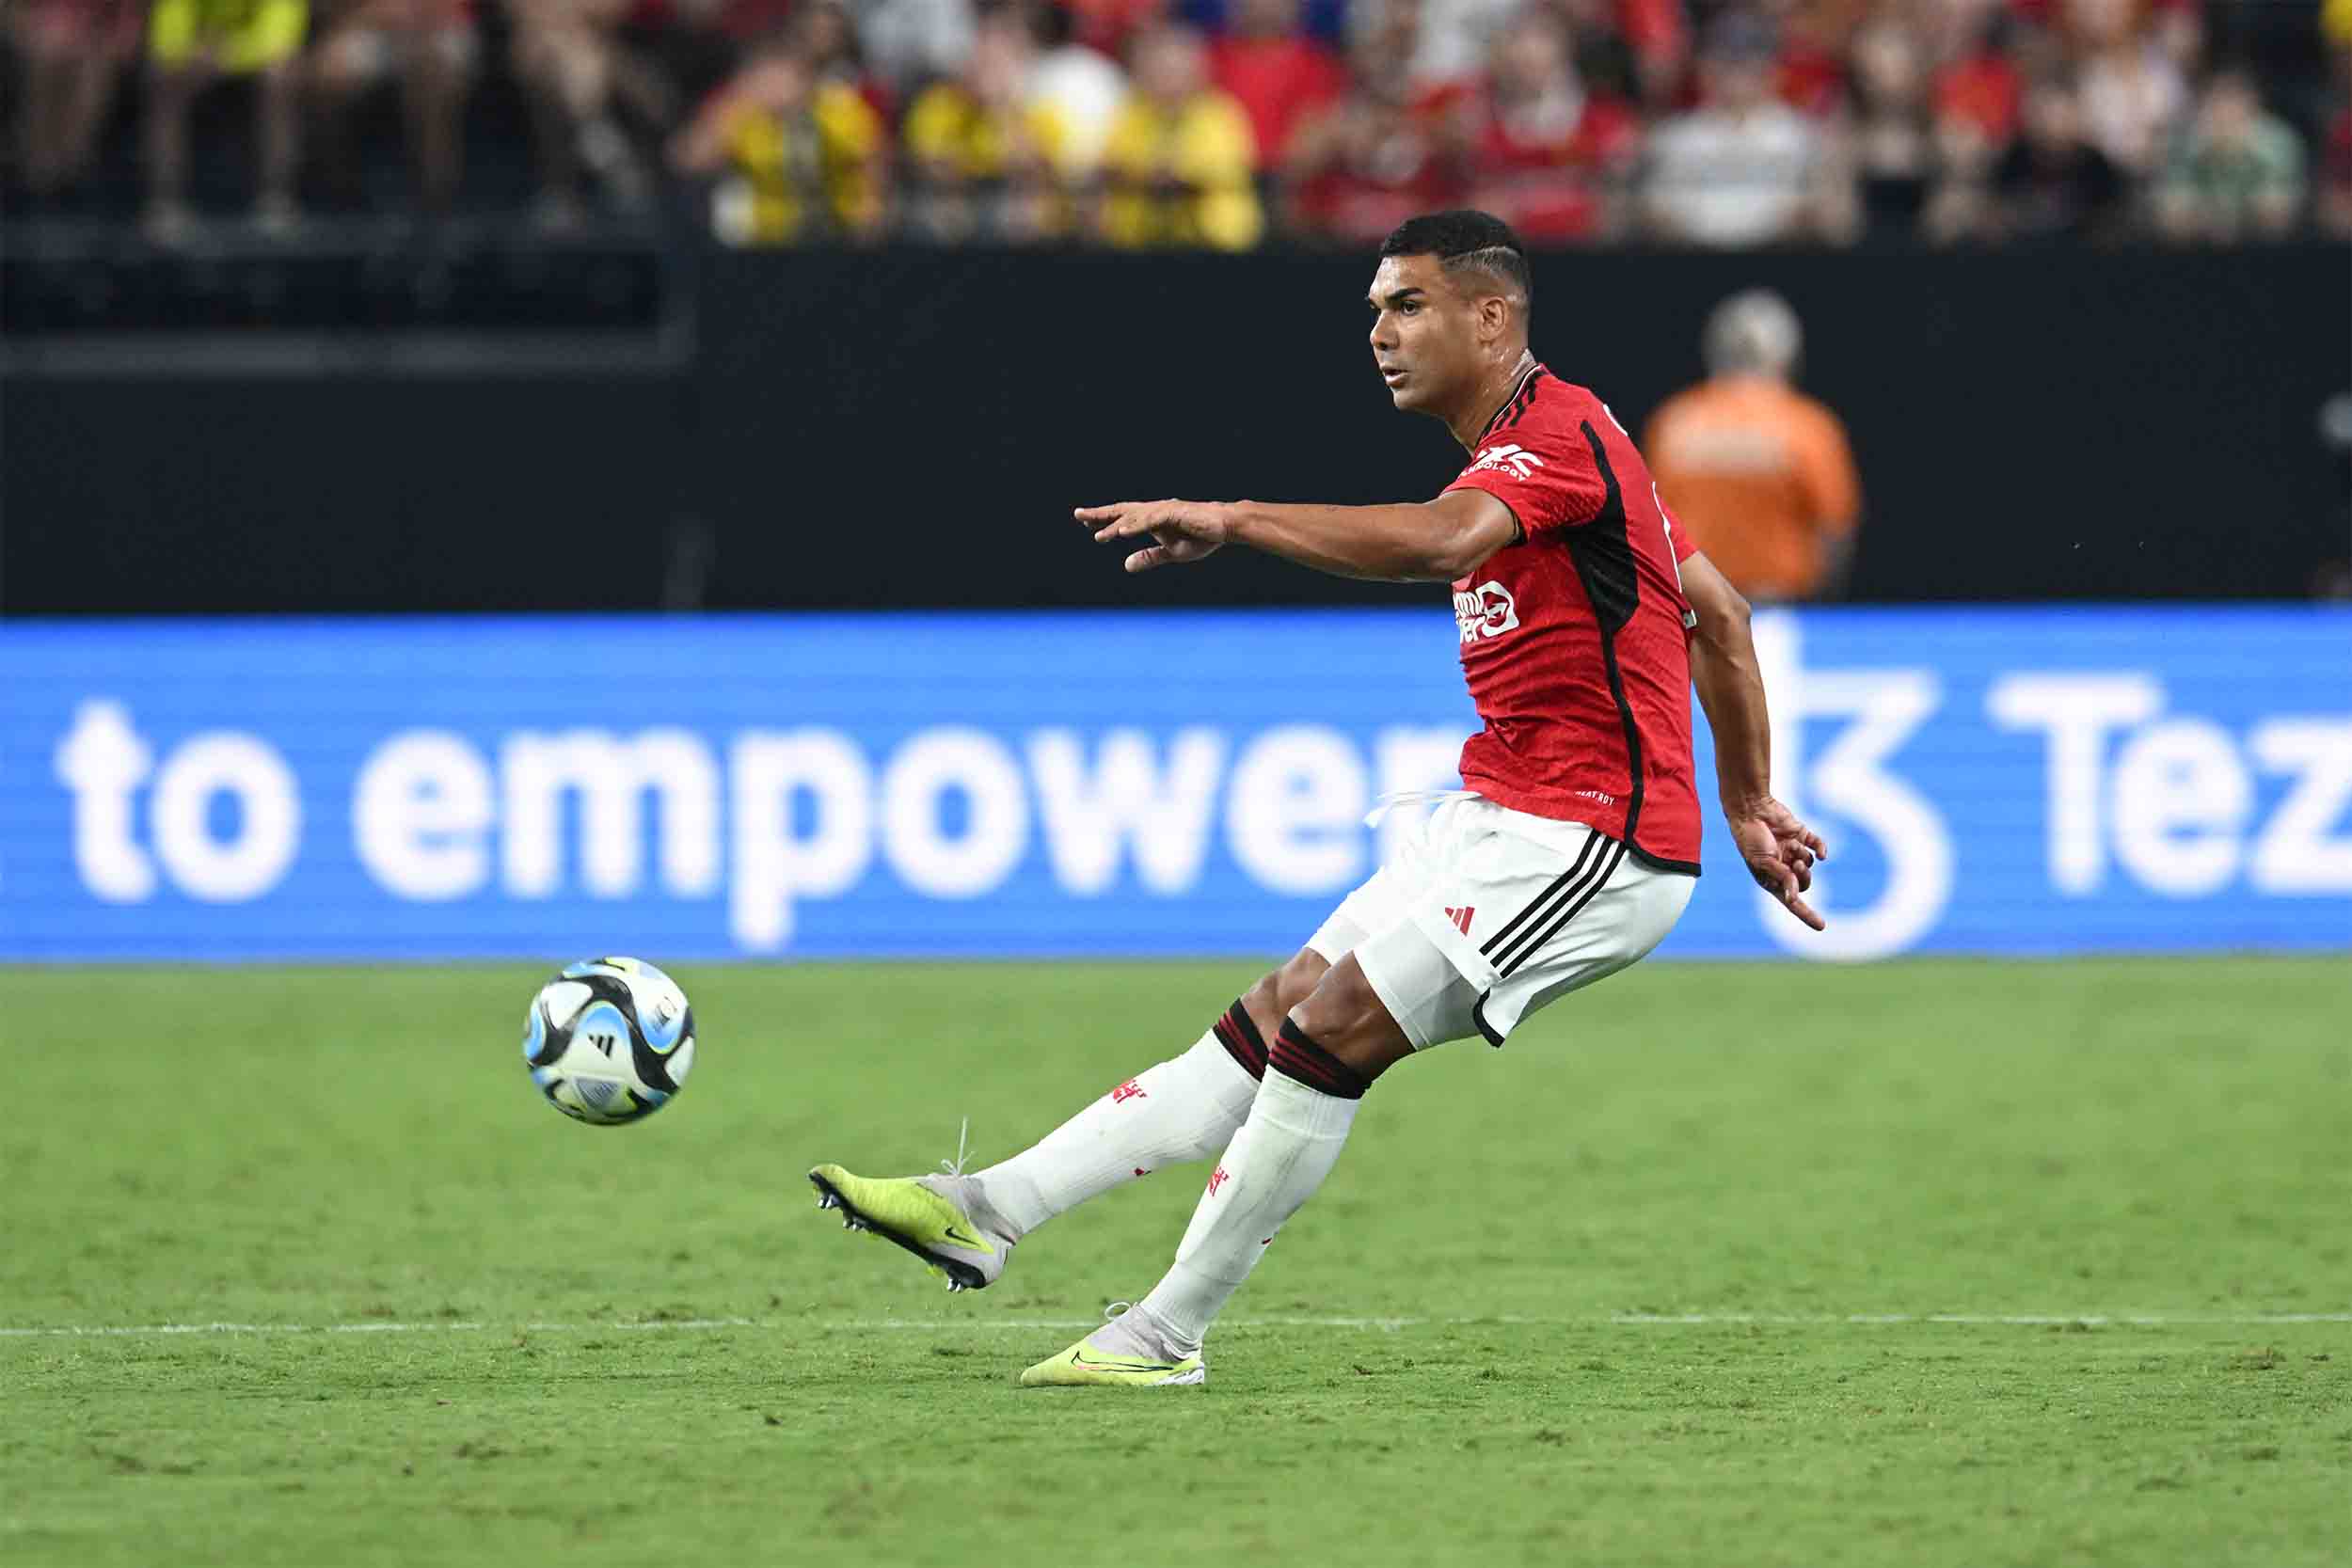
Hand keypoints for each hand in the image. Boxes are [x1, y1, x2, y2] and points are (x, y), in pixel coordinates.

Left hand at [1074, 499, 1231, 572]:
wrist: (1225, 527)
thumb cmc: (1200, 537)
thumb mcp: (1171, 552)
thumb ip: (1149, 558)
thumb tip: (1126, 566)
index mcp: (1151, 519)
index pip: (1123, 517)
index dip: (1104, 519)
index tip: (1086, 523)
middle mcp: (1154, 511)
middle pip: (1122, 511)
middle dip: (1100, 514)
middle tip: (1078, 515)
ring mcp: (1164, 511)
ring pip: (1134, 517)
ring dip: (1115, 525)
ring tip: (1098, 535)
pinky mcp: (1175, 513)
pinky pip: (1152, 520)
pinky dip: (1137, 525)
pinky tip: (1123, 532)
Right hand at [1727, 796, 1827, 930]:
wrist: (1751, 809)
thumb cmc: (1750, 838)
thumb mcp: (1764, 862)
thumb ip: (1782, 878)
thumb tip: (1795, 897)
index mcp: (1771, 878)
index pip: (1791, 901)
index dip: (1806, 914)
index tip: (1821, 926)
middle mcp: (1783, 867)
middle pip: (1804, 882)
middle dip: (1803, 876)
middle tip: (1795, 865)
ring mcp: (1793, 851)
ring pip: (1811, 863)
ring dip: (1804, 858)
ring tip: (1792, 847)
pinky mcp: (1801, 835)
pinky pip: (1818, 846)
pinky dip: (1822, 850)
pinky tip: (1822, 853)